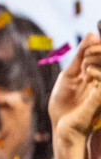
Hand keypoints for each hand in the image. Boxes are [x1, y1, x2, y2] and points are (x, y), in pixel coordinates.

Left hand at [49, 29, 100, 143]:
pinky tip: (87, 72)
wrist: (62, 125)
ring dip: (97, 58)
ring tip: (85, 65)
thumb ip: (82, 55)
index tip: (89, 43)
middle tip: (86, 53)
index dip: (98, 43)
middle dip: (97, 49)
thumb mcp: (70, 74)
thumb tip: (93, 33)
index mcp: (98, 73)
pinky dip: (98, 72)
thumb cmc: (64, 102)